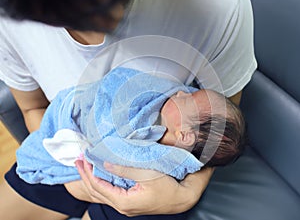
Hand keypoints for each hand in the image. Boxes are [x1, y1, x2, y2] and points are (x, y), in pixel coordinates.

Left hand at [68, 158, 213, 215]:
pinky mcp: (130, 202)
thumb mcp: (147, 174)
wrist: (181, 198)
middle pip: (96, 192)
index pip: (98, 186)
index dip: (88, 172)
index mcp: (123, 201)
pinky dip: (101, 184)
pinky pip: (109, 194)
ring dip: (91, 180)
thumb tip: (105, 163)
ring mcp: (125, 206)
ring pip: (101, 194)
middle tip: (78, 161)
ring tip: (84, 168)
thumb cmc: (167, 186)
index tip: (83, 158)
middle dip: (85, 176)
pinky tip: (99, 176)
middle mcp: (122, 206)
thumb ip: (125, 169)